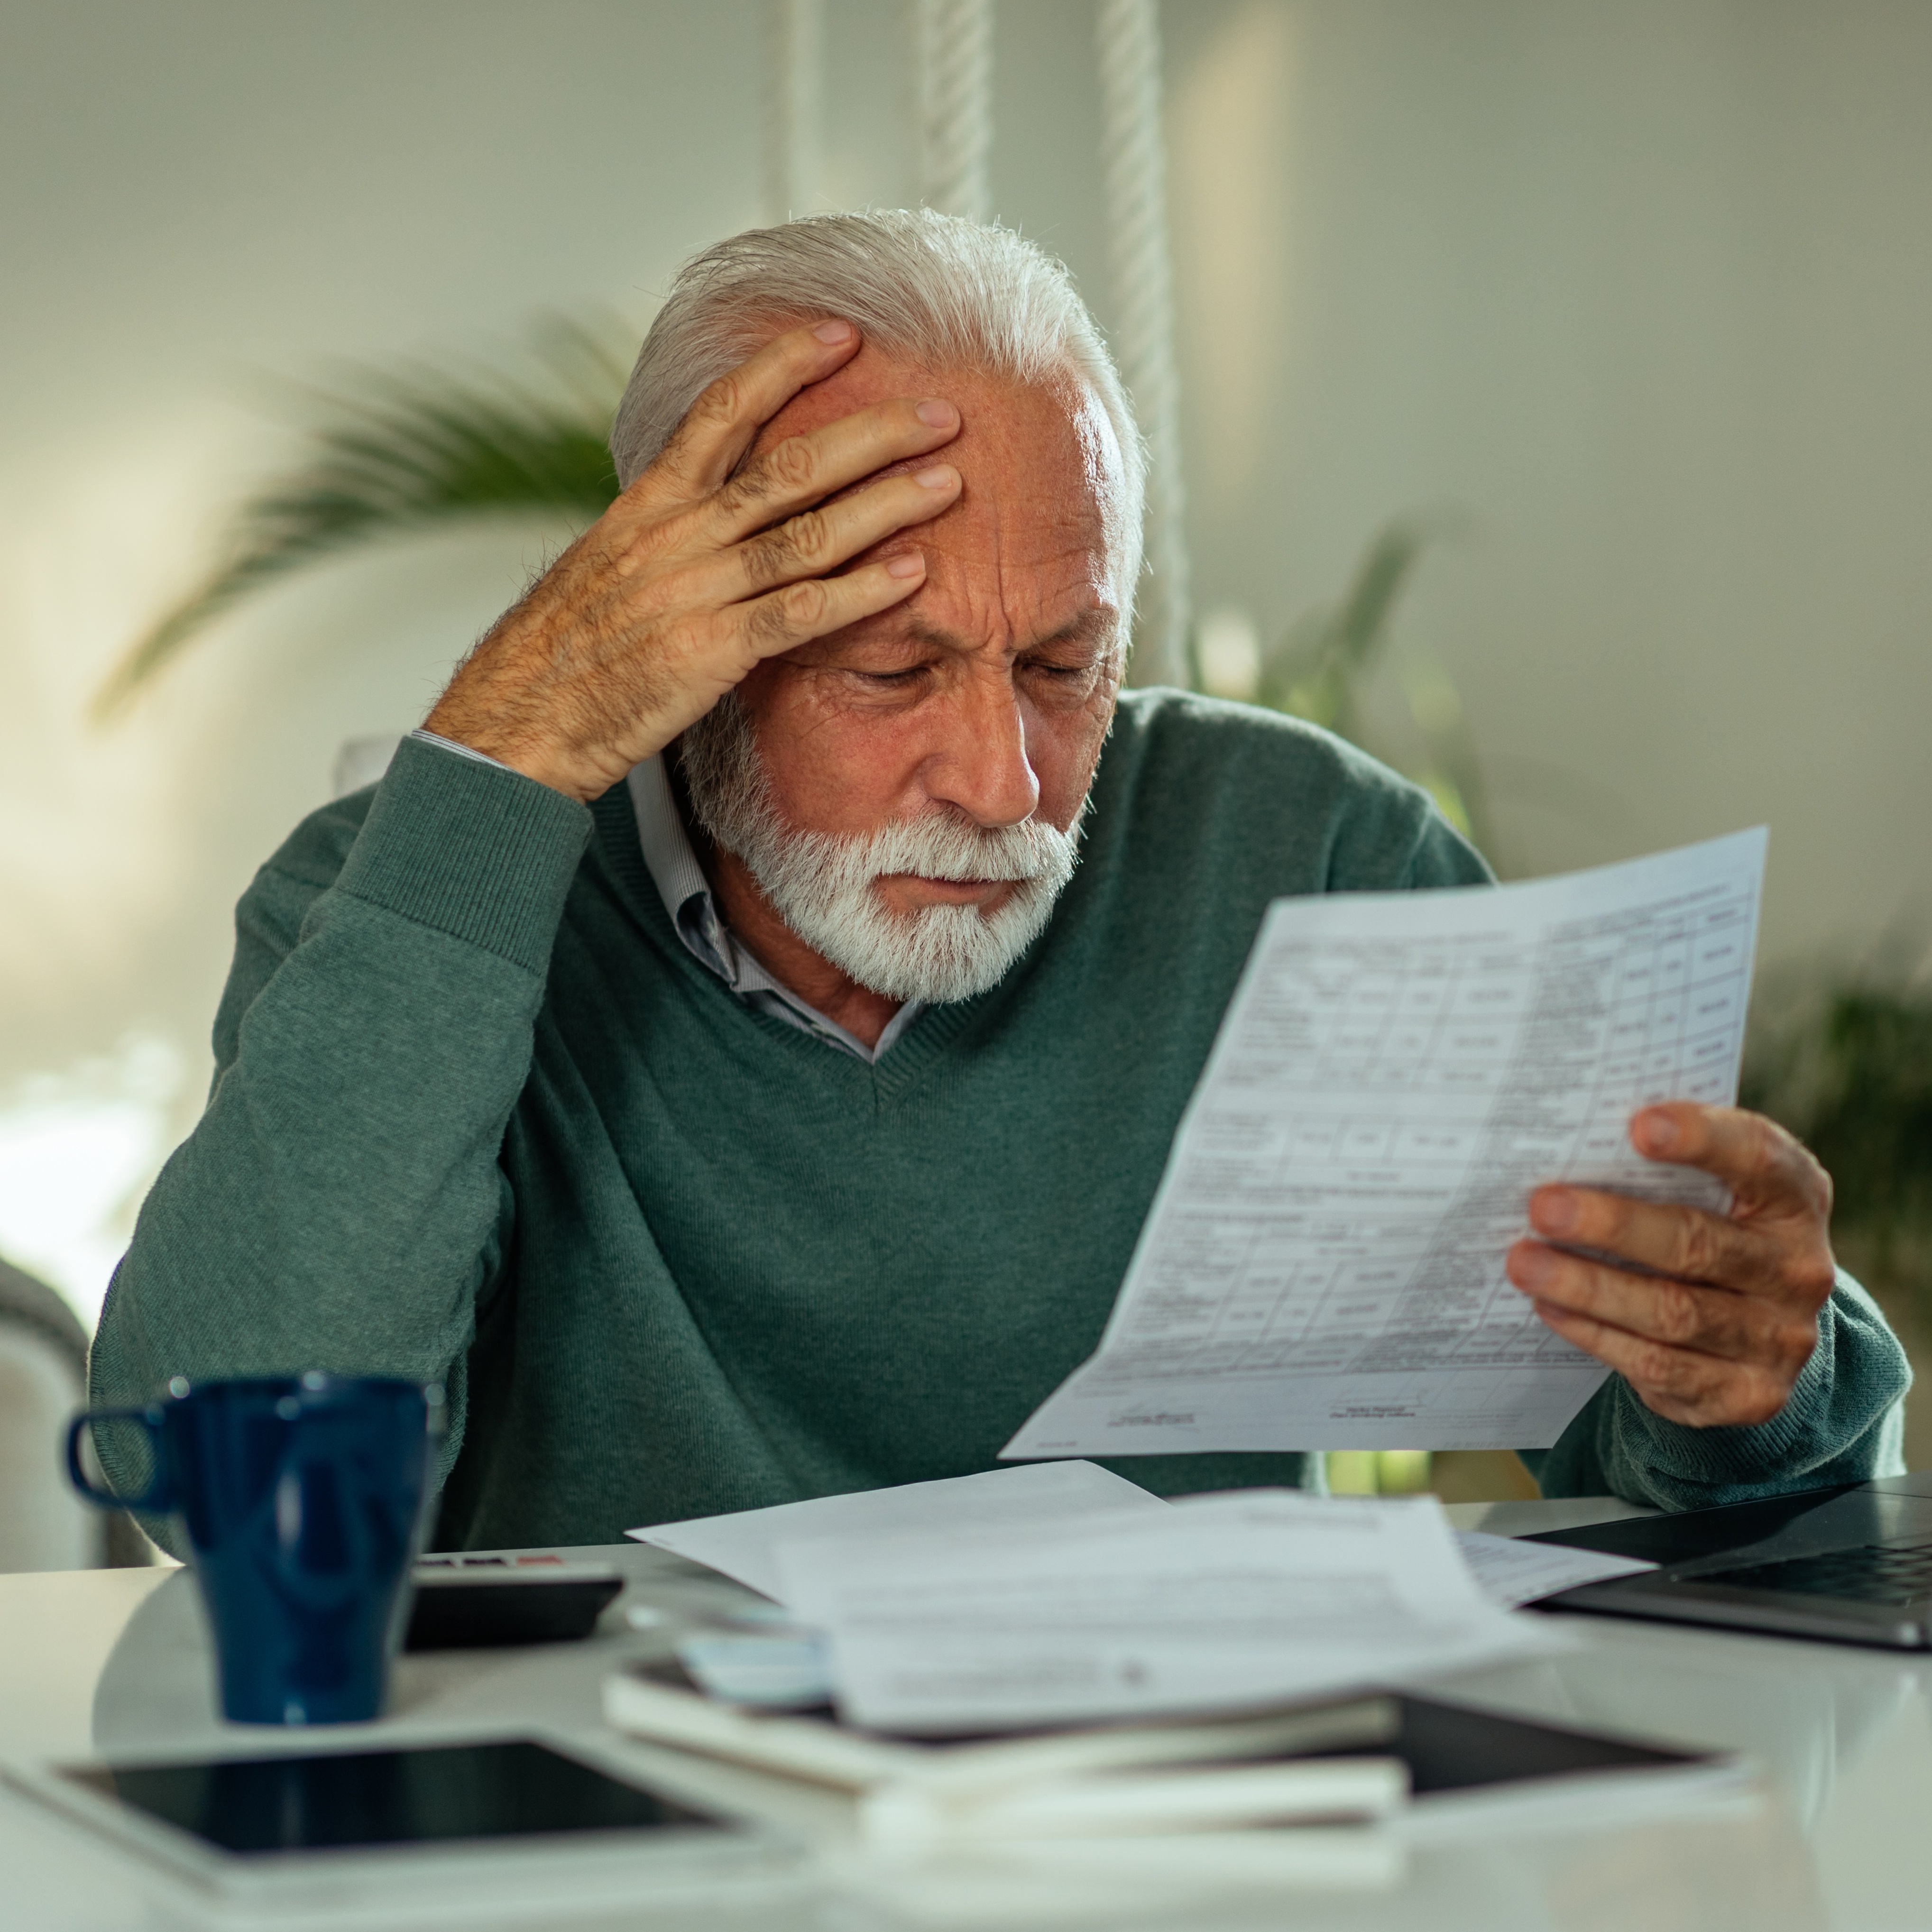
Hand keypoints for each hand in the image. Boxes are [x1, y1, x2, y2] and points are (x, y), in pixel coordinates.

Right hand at [422, 319, 963, 801]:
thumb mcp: (610, 564)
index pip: (721, 411)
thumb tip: (715, 503)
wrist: (521, 718)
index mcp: (649, 503)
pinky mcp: (712, 650)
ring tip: (947, 483)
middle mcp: (677, 534)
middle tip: (940, 413)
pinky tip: (911, 573)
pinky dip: (861, 591)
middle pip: (788, 466)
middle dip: (871, 434)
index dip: (784, 366)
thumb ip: (668, 529)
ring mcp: (697, 590)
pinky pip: (801, 612)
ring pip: (807, 533)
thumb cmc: (568, 646)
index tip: (841, 335)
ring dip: (885, 505)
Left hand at [1504, 1104, 1836, 1427]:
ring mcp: (1777, 1338)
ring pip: (1673, 1312)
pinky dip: (1596, 1334)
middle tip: (1543, 1207)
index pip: (1760, 1157)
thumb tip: (1566, 1140)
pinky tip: (1549, 1307)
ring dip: (1589, 1287)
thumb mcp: (1710, 1192)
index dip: (1704, 1138)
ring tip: (1524, 1263)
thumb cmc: (1709, 1230)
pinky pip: (1659, 1364)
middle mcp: (1797, 1269)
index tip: (1639, 1126)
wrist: (1756, 1331)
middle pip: (1699, 1243)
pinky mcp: (1747, 1394)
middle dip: (1614, 1225)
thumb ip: (1659, 1166)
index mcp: (1794, 1199)